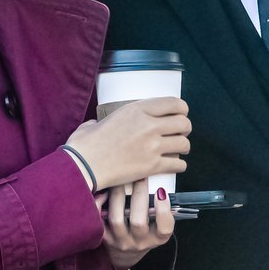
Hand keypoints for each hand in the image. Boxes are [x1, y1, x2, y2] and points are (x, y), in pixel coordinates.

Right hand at [66, 97, 190, 190]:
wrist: (84, 165)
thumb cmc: (86, 144)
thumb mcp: (98, 121)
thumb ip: (106, 119)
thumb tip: (98, 124)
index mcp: (138, 109)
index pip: (174, 103)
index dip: (182, 109)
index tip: (181, 113)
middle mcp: (149, 125)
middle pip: (184, 123)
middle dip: (184, 128)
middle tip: (179, 133)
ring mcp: (152, 146)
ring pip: (184, 144)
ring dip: (183, 147)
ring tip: (178, 150)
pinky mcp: (152, 166)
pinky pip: (178, 164)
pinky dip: (179, 166)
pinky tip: (175, 166)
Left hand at [102, 180, 174, 269]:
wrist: (125, 254)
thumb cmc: (145, 231)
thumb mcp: (157, 224)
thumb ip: (158, 208)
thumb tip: (155, 183)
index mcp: (157, 238)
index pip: (164, 228)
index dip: (163, 210)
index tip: (161, 191)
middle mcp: (140, 243)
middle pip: (138, 222)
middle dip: (139, 194)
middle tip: (139, 176)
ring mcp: (121, 242)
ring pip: (117, 220)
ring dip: (118, 196)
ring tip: (120, 181)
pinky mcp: (105, 239)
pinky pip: (99, 221)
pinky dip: (99, 205)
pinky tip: (103, 193)